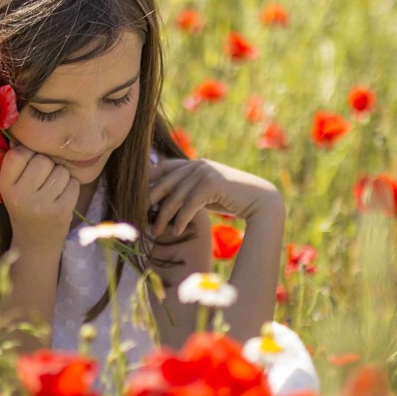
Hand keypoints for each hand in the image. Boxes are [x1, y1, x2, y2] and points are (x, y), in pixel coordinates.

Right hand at [0, 145, 79, 242]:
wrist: (35, 243)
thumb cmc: (25, 206)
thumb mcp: (12, 187)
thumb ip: (18, 162)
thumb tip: (25, 131)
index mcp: (5, 186)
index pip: (18, 154)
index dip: (28, 155)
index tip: (29, 166)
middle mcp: (20, 196)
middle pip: (43, 160)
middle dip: (48, 166)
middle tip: (44, 182)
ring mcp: (41, 205)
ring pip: (61, 171)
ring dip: (61, 177)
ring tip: (52, 191)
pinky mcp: (60, 212)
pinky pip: (73, 184)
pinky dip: (71, 188)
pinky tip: (62, 198)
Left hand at [146, 159, 280, 241]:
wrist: (259, 199)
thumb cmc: (231, 198)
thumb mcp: (206, 191)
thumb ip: (189, 191)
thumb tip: (166, 201)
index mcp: (195, 164)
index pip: (164, 168)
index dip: (149, 180)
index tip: (137, 196)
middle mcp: (197, 165)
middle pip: (165, 182)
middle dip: (151, 200)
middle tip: (140, 217)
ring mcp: (204, 173)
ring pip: (175, 197)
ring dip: (164, 216)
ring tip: (157, 232)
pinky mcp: (211, 184)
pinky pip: (189, 205)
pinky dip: (181, 220)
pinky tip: (177, 231)